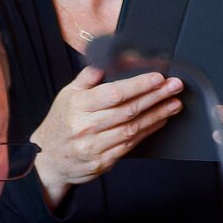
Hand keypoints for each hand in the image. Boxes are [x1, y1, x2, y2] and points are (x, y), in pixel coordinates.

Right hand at [31, 66, 181, 207]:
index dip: (139, 85)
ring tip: (174, 103)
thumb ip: (87, 78)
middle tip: (175, 87)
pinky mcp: (103, 162)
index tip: (158, 78)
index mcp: (78, 106)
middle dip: (156, 97)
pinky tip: (160, 121)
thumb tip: (106, 60)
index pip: (114, 93)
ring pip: (133, 129)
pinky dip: (148, 131)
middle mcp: (86, 126)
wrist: (48, 160)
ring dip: (157, 115)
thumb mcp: (67, 95)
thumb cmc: (60, 123)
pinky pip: (130, 145)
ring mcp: (95, 146)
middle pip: (128, 110)